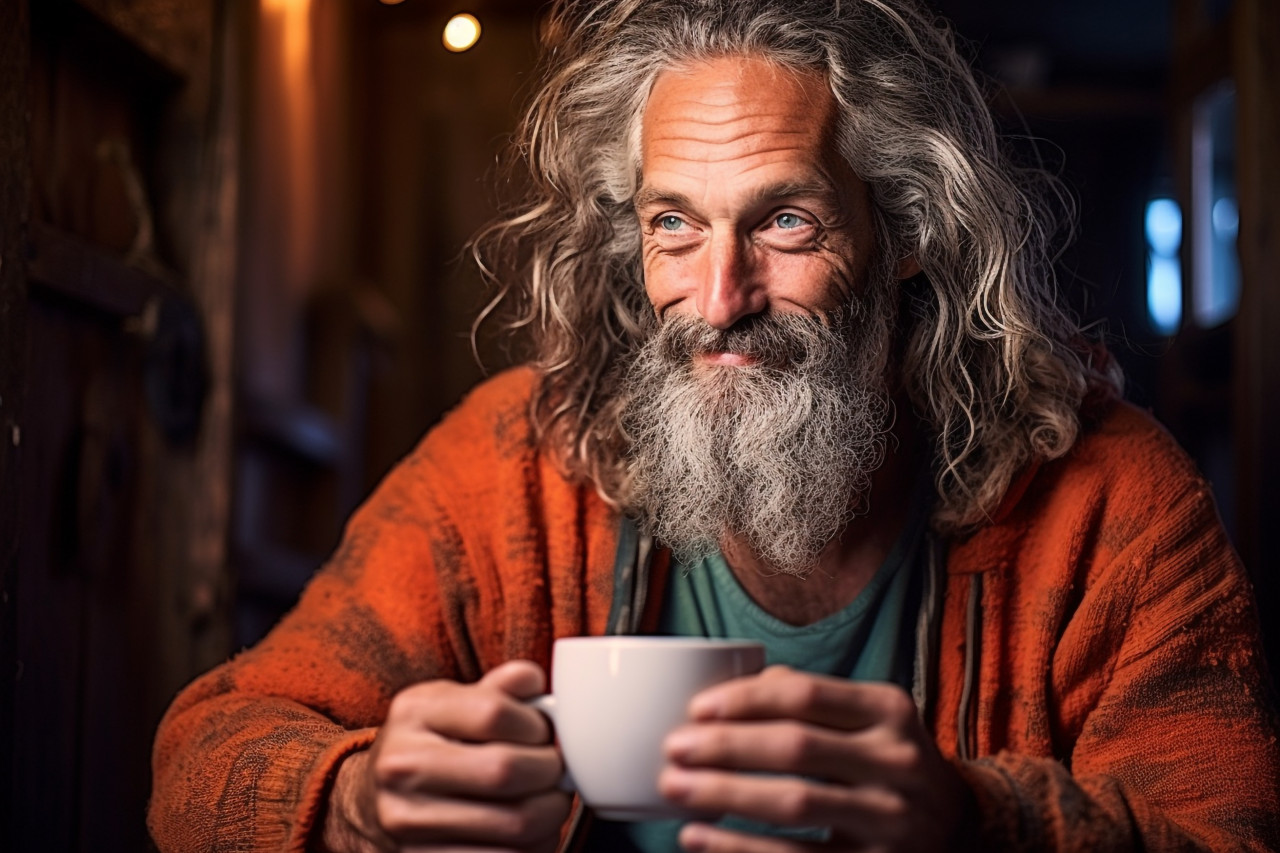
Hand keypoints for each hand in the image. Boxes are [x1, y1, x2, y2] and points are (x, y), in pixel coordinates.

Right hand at [322, 660, 571, 851]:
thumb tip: (535, 681)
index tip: (544, 734)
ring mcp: (407, 818)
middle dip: (550, 772)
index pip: (495, 712)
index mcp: (414, 712)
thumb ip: (499, 689)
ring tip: (547, 802)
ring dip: (549, 815)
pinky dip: (532, 848)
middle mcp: (403, 765)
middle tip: (555, 771)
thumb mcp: (452, 703)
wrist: (370, 802)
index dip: (536, 725)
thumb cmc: (429, 745)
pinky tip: (529, 834)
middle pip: (505, 770)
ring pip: (513, 823)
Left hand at [657, 666, 973, 852]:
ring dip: (723, 794)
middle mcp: (897, 761)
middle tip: (673, 748)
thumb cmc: (886, 762)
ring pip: (794, 803)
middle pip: (794, 747)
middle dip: (723, 747)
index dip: (744, 699)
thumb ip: (811, 698)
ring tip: (674, 788)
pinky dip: (739, 848)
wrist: (959, 829)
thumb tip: (733, 690)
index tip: (695, 708)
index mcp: (889, 710)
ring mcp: (892, 820)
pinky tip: (698, 838)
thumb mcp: (869, 718)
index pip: (805, 695)